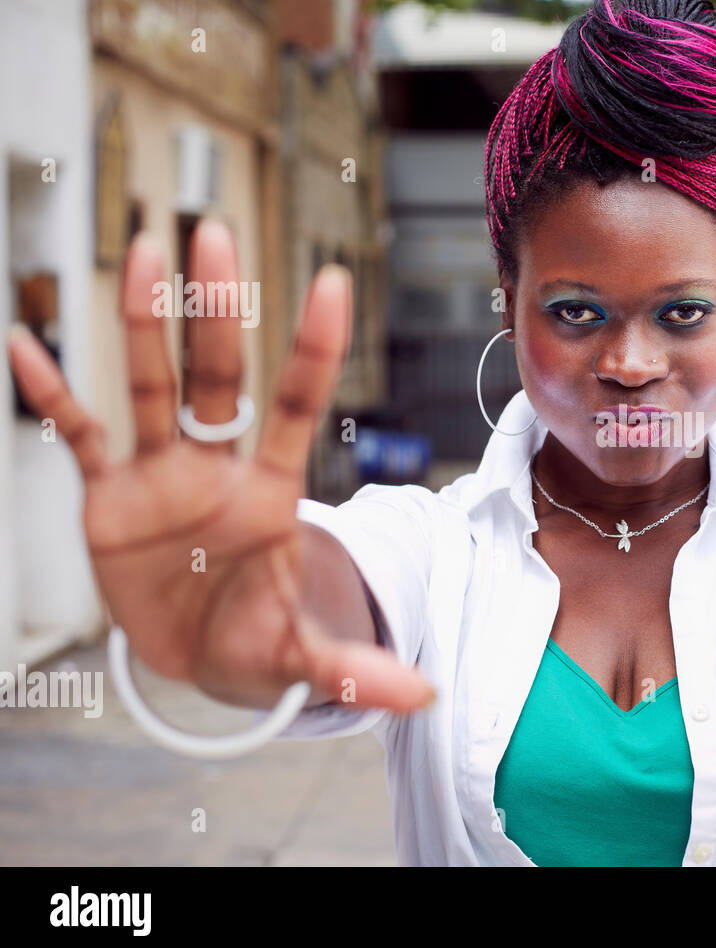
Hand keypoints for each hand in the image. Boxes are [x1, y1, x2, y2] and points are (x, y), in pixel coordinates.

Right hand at [6, 220, 433, 712]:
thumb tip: (423, 695)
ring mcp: (160, 476)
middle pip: (218, 376)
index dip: (312, 349)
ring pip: (150, 387)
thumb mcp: (301, 658)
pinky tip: (26, 342)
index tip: (333, 281)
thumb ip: (352, 670)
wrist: (203, 653)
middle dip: (218, 311)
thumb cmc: (260, 640)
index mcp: (270, 493)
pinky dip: (51, 396)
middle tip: (218, 233)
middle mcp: (216, 468)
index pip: (298, 405)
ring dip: (144, 324)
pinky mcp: (108, 497)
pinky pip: (78, 436)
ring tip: (143, 250)